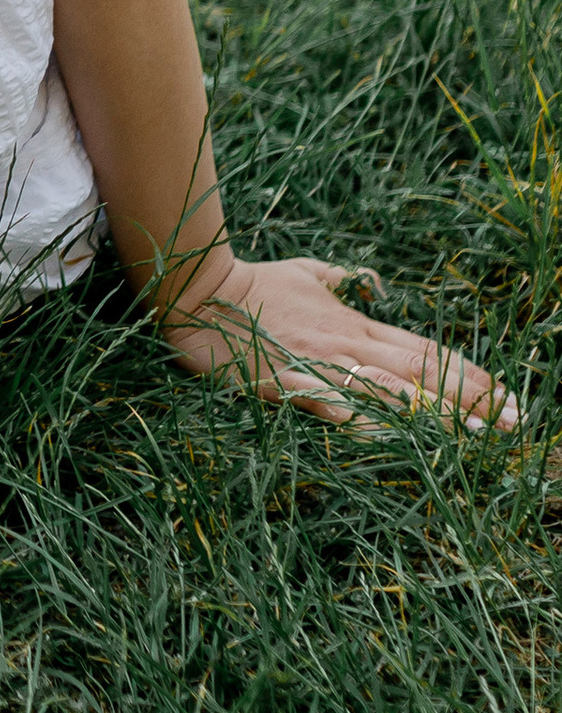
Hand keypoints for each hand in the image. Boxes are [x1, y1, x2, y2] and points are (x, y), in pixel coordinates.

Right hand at [167, 252, 520, 435]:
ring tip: (477, 438)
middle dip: (472, 400)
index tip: (505, 394)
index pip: (426, 350)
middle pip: (422, 375)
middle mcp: (347, 346)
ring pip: (390, 393)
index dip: (469, 373)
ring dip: (437, 417)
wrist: (200, 292)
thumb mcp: (305, 271)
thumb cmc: (251, 283)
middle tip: (513, 423)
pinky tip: (395, 440)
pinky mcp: (285, 383)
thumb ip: (341, 279)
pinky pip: (333, 406)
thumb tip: (368, 281)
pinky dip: (366, 423)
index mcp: (356, 323)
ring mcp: (318, 365)